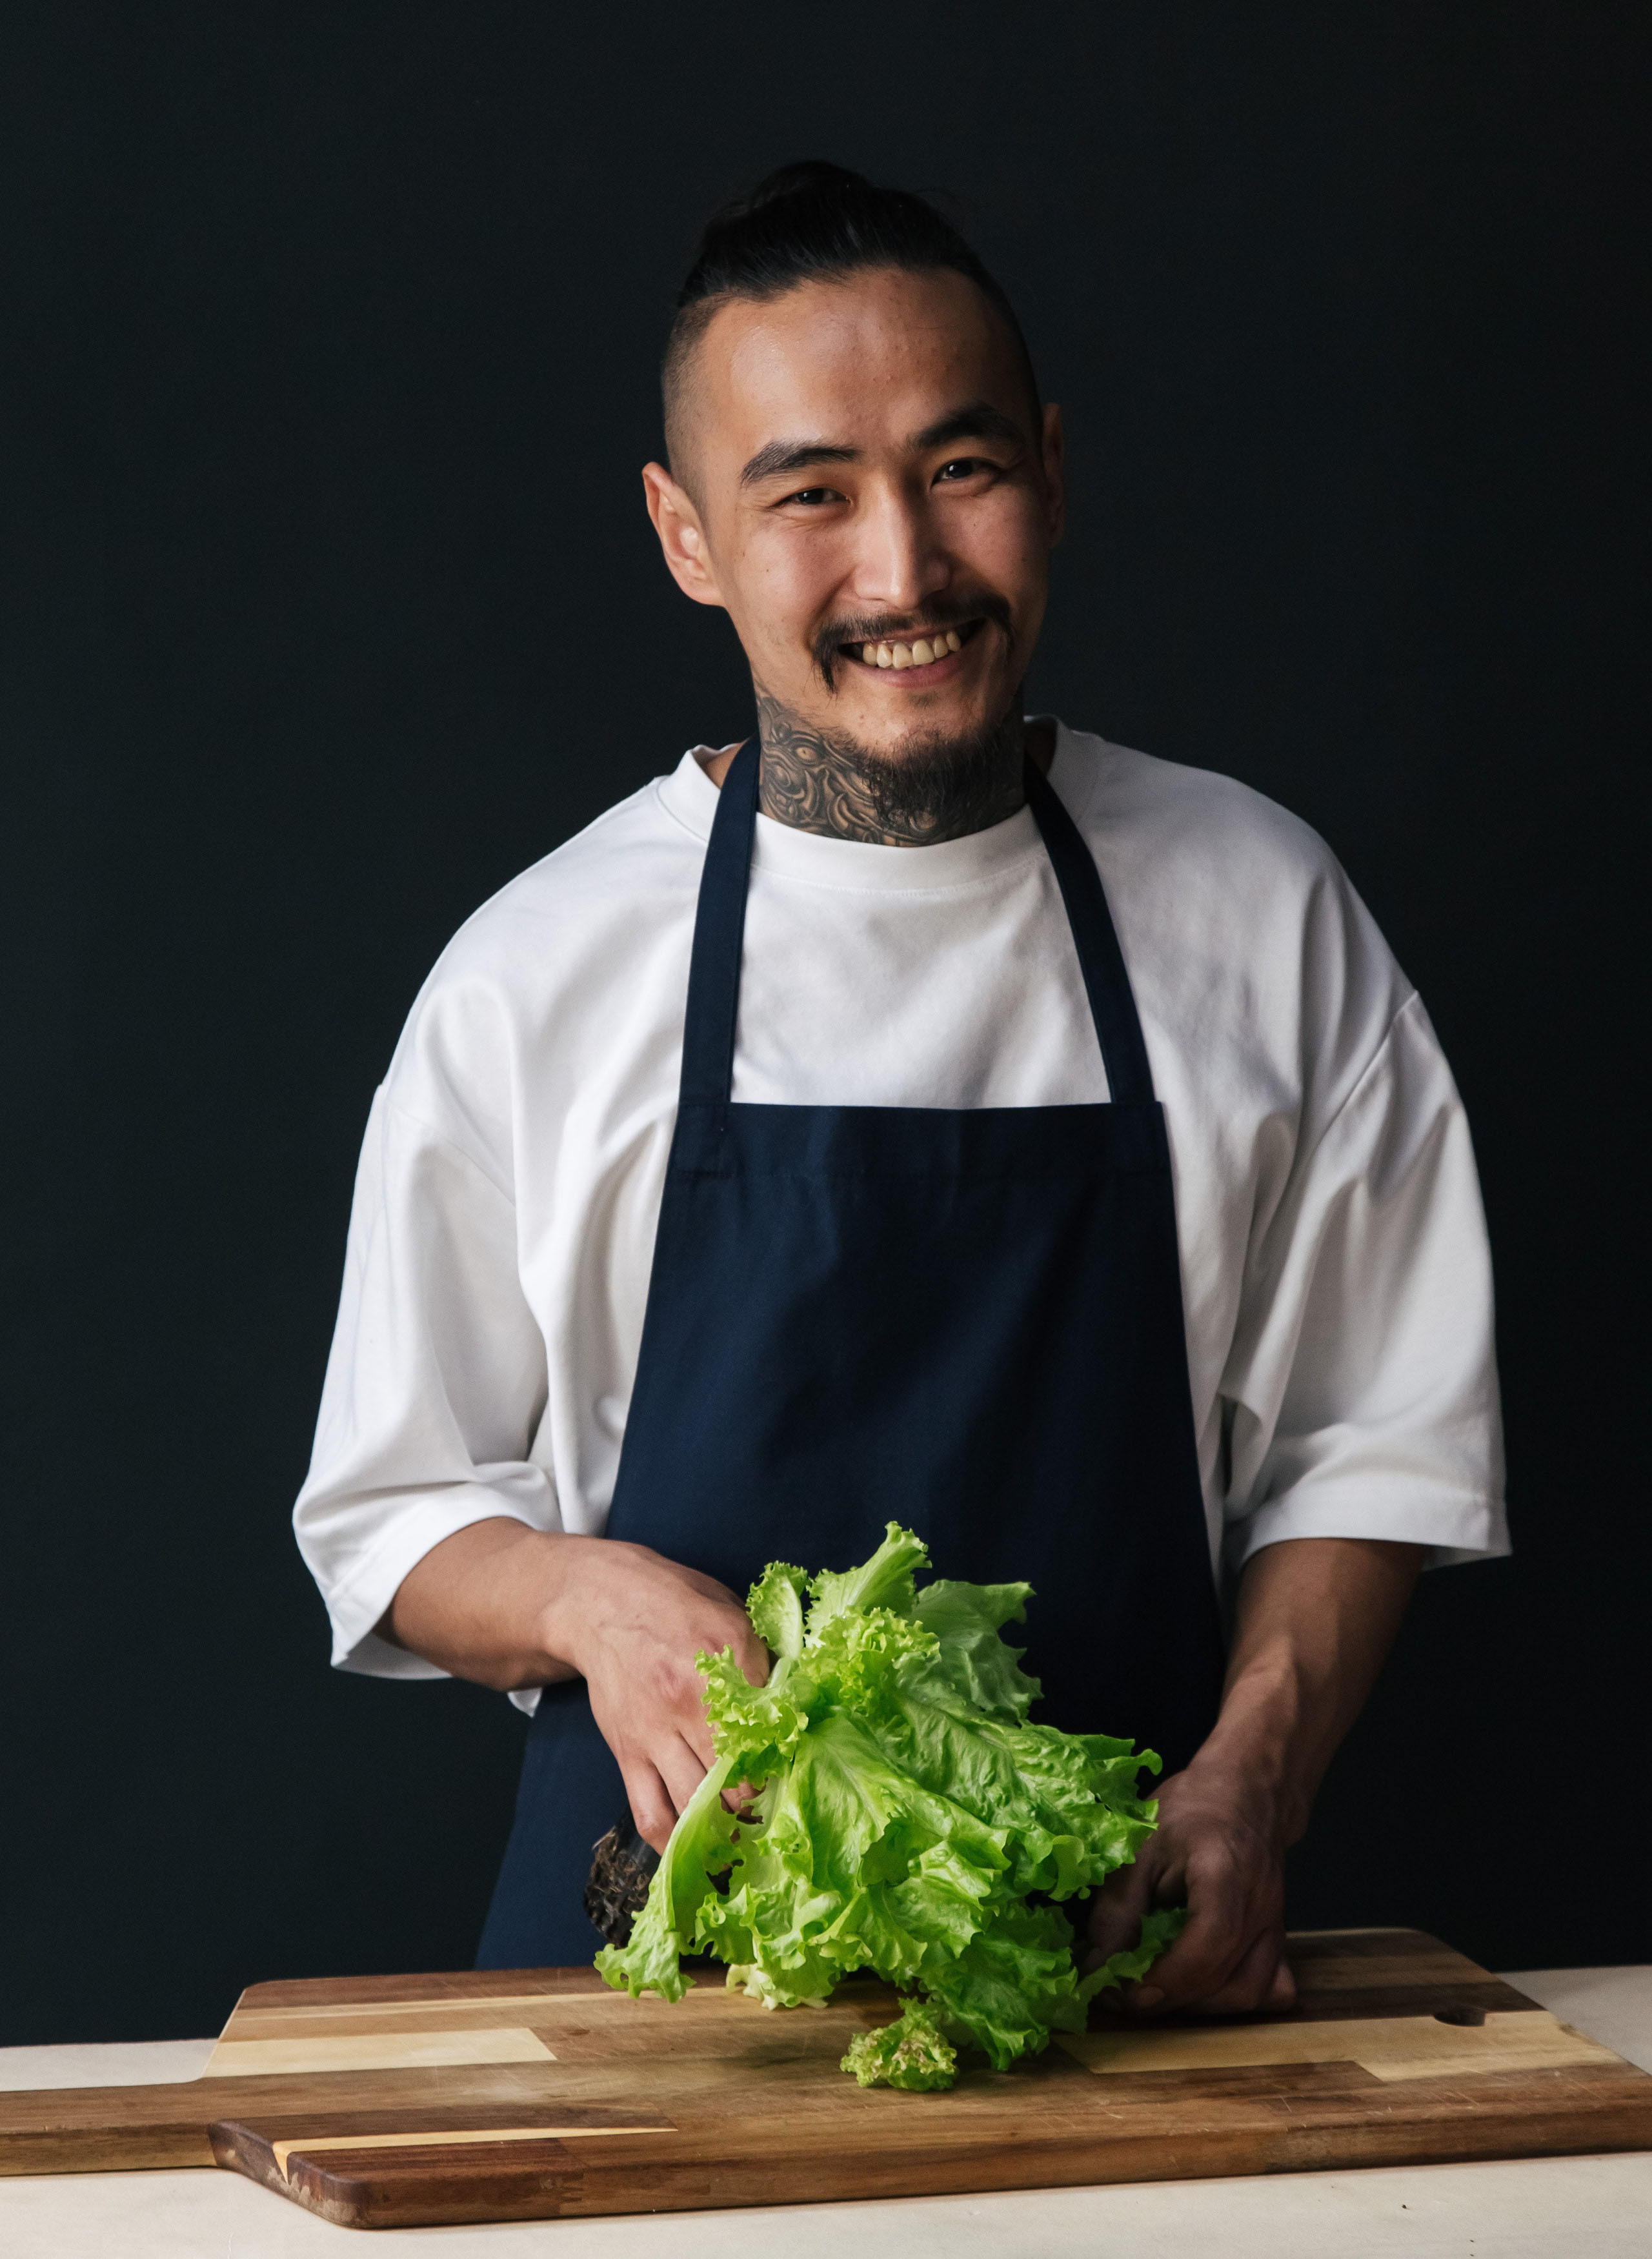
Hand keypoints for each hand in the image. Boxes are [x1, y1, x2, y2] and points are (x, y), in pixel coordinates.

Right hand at [544, 1539, 769, 1854]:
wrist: (602, 1602)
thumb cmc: (676, 1604)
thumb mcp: (731, 1611)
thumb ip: (764, 1657)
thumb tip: (796, 1703)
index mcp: (728, 1653)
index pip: (773, 1721)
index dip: (790, 1754)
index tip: (802, 1771)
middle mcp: (692, 1697)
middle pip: (738, 1773)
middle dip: (762, 1802)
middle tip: (779, 1814)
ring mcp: (655, 1731)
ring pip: (697, 1802)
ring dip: (725, 1828)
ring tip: (746, 1838)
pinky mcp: (628, 1753)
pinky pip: (651, 1813)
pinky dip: (675, 1842)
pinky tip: (696, 1850)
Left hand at [1081, 1757, 1295, 2014]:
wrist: (1247, 1791)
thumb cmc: (1190, 1809)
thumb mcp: (1139, 1845)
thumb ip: (1118, 1909)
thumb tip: (1095, 1969)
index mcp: (1226, 1876)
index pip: (1206, 1948)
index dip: (1163, 1982)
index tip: (1119, 1991)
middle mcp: (1261, 1908)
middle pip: (1227, 1982)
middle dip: (1171, 1998)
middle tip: (1124, 1989)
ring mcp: (1277, 1926)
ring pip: (1250, 1994)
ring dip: (1200, 2005)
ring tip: (1158, 1985)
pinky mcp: (1279, 1938)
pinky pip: (1271, 1988)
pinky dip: (1234, 1997)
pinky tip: (1203, 1985)